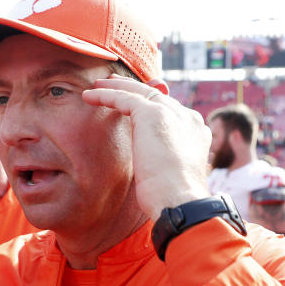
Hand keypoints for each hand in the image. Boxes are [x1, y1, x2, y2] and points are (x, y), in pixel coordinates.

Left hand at [83, 77, 209, 218]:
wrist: (178, 201)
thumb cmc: (172, 199)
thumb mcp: (171, 175)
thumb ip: (163, 161)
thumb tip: (153, 166)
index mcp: (196, 131)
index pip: (170, 110)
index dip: (151, 106)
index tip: (134, 106)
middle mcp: (186, 117)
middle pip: (155, 95)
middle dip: (134, 89)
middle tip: (114, 84)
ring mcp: (171, 113)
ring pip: (139, 92)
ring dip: (116, 87)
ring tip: (97, 85)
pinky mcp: (152, 114)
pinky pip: (123, 98)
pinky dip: (104, 95)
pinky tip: (88, 96)